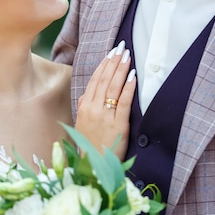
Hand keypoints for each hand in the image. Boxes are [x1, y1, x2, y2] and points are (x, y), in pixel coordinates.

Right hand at [75, 40, 135, 158]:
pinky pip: (123, 101)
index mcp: (84, 107)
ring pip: (113, 87)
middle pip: (104, 80)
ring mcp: (105, 116)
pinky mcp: (118, 124)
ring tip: (127, 56)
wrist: (94, 167)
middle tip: (121, 47)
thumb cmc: (90, 146)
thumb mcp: (81, 125)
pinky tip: (133, 75)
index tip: (111, 53)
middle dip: (114, 61)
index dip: (103, 65)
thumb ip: (84, 108)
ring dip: (121, 69)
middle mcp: (93, 109)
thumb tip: (87, 95)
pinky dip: (128, 87)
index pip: (94, 80)